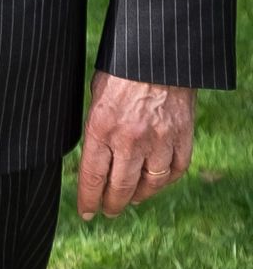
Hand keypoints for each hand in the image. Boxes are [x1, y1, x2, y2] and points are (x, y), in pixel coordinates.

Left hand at [76, 71, 194, 218]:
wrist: (156, 55)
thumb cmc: (119, 71)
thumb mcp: (95, 96)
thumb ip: (96, 128)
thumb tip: (95, 158)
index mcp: (100, 127)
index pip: (92, 176)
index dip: (88, 199)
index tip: (86, 213)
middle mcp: (130, 139)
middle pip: (120, 187)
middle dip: (112, 204)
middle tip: (107, 211)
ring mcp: (159, 141)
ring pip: (149, 184)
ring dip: (138, 196)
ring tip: (130, 200)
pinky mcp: (182, 138)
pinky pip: (174, 171)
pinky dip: (164, 181)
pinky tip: (155, 183)